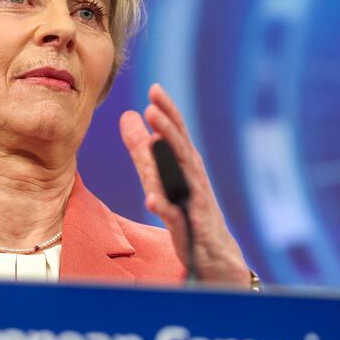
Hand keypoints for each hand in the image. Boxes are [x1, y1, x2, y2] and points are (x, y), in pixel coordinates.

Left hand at [120, 84, 252, 286]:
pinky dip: (164, 206)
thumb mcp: (160, 174)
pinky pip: (175, 215)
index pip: (177, 132)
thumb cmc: (186, 208)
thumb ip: (142, 148)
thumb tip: (128, 115)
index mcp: (185, 163)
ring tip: (154, 139)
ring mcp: (193, 201)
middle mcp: (193, 177)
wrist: (212, 251)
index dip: (168, 111)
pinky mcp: (189, 226)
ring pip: (181, 176)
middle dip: (168, 126)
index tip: (155, 88)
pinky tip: (150, 198)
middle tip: (153, 106)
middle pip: (180, 148)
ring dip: (167, 158)